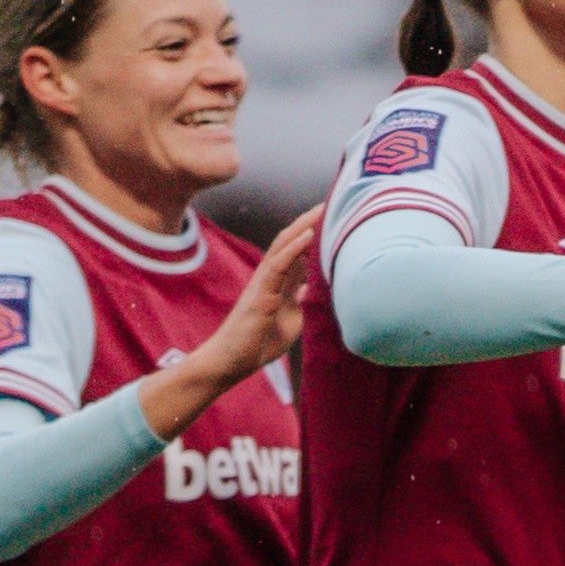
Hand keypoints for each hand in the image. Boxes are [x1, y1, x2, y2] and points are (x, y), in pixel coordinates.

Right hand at [212, 207, 322, 375]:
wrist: (231, 363)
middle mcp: (270, 278)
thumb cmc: (258, 342)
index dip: (313, 234)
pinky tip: (308, 235)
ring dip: (303, 226)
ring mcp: (264, 284)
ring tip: (321, 209)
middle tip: (331, 202)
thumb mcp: (289, 319)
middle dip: (309, 222)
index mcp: (278, 283)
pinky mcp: (260, 294)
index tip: (334, 217)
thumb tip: (309, 288)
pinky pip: (277, 265)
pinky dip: (294, 248)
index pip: (297, 251)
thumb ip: (298, 301)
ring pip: (283, 246)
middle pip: (290, 241)